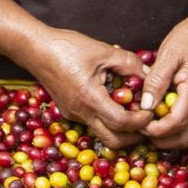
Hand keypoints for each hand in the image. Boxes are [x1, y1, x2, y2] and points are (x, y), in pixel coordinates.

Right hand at [25, 29, 152, 150]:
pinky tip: (115, 102)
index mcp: (89, 98)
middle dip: (134, 136)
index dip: (140, 120)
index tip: (151, 111)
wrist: (35, 49)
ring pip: (102, 133)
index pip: (121, 122)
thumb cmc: (67, 47)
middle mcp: (80, 113)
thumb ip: (129, 63)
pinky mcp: (69, 111)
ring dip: (121, 129)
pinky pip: (93, 123)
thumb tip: (149, 74)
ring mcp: (73, 115)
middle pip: (113, 140)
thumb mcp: (103, 51)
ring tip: (135, 113)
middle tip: (148, 122)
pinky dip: (108, 119)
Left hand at [142, 0, 187, 149]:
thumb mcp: (168, 55)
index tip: (139, 124)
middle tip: (142, 131)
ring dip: (169, 136)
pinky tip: (159, 115)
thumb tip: (146, 105)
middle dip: (163, 140)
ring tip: (149, 126)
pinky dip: (174, 126)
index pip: (176, 123)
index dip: (156, 130)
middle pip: (185, 136)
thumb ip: (157, 81)